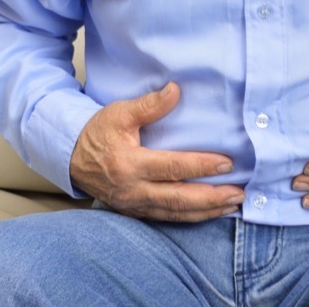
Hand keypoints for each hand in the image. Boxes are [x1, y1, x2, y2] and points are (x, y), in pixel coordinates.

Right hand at [68, 82, 245, 221]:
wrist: (70, 157)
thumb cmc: (97, 133)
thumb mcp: (120, 113)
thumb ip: (149, 105)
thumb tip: (175, 90)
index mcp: (130, 164)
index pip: (173, 167)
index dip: (202, 165)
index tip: (227, 163)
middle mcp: (134, 190)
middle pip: (180, 199)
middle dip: (212, 198)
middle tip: (238, 193)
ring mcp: (134, 204)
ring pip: (176, 213)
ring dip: (206, 211)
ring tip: (232, 205)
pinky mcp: (135, 211)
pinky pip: (167, 218)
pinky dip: (191, 217)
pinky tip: (209, 213)